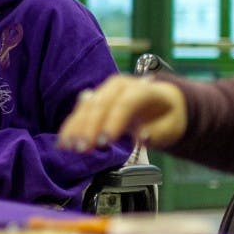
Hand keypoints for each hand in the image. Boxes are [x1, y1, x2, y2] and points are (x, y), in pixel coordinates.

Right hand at [57, 74, 187, 152]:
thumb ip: (156, 133)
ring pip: (86, 106)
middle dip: (90, 127)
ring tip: (69, 147)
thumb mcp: (170, 128)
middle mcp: (120, 85)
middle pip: (101, 103)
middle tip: (83, 148)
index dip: (114, 122)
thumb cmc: (167, 117)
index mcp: (143, 89)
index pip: (125, 103)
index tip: (104, 142)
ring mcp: (105, 90)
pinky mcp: (94, 100)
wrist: (162, 102)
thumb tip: (140, 137)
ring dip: (76, 127)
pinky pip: (79, 111)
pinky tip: (63, 141)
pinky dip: (70, 127)